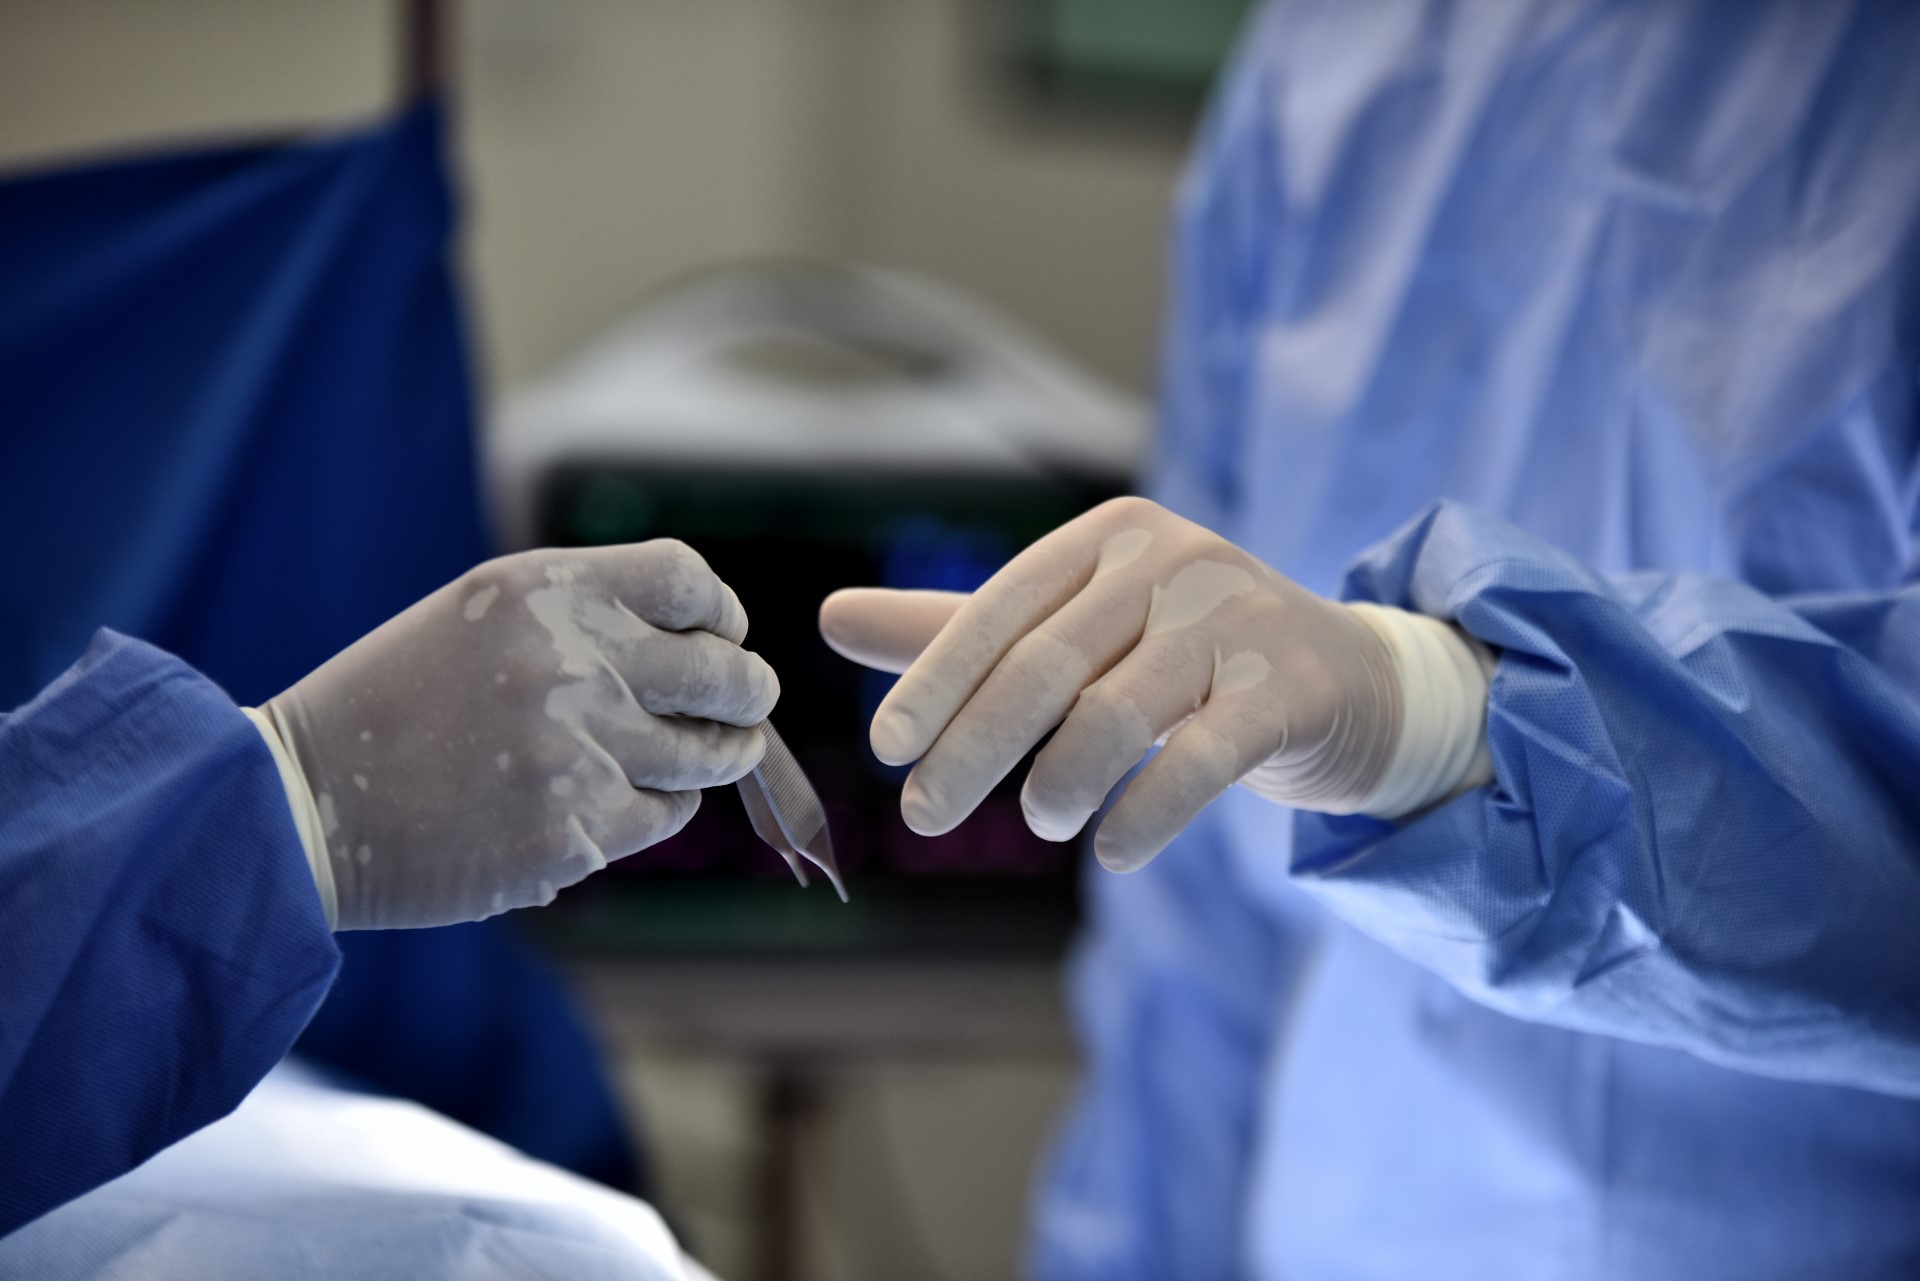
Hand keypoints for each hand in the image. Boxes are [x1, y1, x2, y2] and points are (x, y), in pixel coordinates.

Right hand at [265, 541, 777, 928]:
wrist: (301, 803)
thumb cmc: (398, 703)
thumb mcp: (483, 615)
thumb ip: (590, 614)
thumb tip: (712, 642)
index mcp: (546, 590)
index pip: (689, 583)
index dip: (720, 613)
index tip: (720, 636)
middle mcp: (573, 660)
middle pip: (727, 674)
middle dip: (747, 694)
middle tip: (746, 706)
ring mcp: (579, 751)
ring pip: (707, 756)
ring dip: (711, 757)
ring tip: (698, 756)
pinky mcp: (574, 833)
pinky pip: (662, 816)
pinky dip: (650, 811)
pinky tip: (608, 803)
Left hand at [818, 498, 1407, 870]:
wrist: (1347, 679)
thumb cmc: (1184, 653)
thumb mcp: (1074, 631)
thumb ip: (959, 630)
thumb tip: (827, 616)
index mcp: (1109, 538)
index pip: (1001, 610)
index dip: (937, 680)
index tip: (888, 749)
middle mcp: (1174, 561)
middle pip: (1047, 664)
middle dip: (974, 748)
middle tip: (924, 818)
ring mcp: (1240, 620)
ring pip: (1119, 712)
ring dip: (1061, 782)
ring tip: (1040, 823)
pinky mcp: (1291, 688)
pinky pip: (1201, 759)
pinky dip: (1146, 813)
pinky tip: (1112, 854)